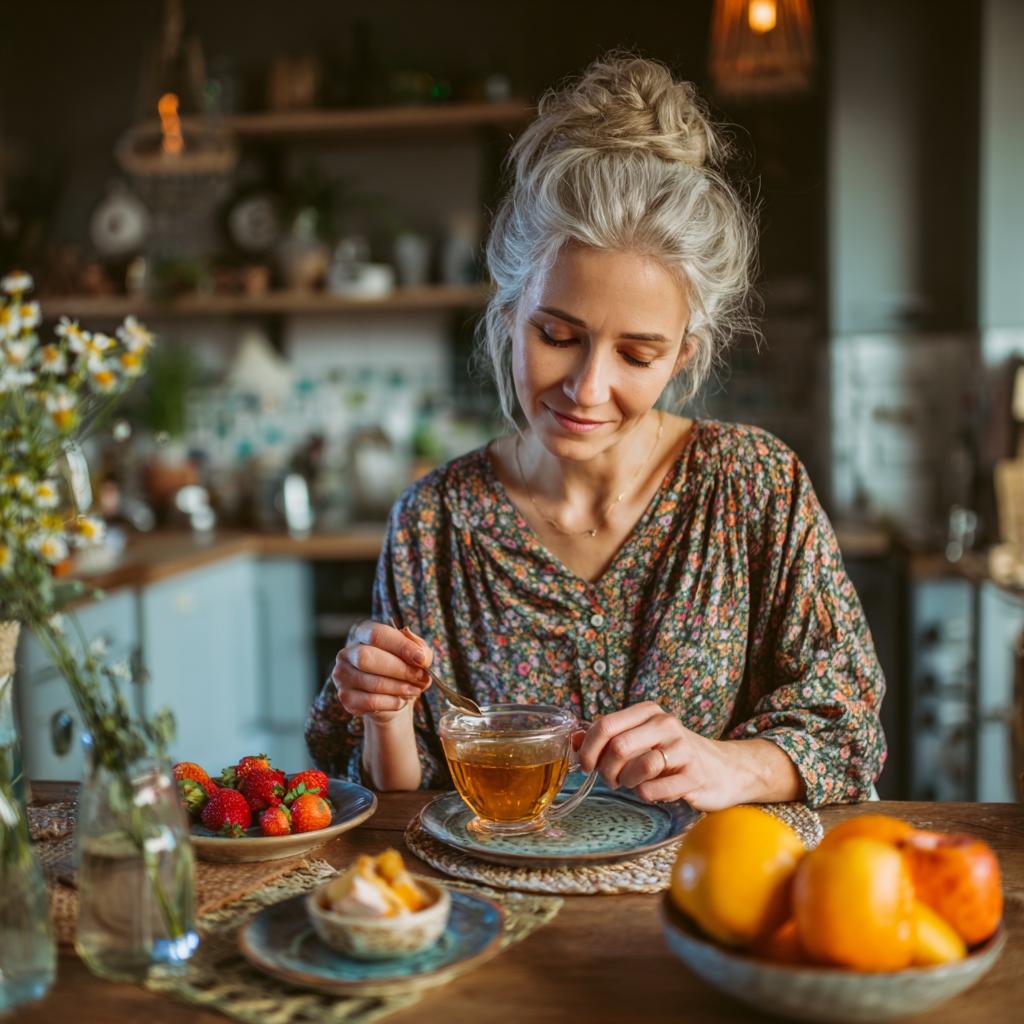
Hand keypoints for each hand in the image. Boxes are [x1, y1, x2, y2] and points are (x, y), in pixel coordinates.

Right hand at [333, 620, 432, 724]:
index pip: (377, 634)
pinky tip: (401, 701)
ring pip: (372, 682)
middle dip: (399, 669)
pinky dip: (392, 702)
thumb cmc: (401, 671)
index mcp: (363, 634)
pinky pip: (371, 701)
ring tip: (414, 690)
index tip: (420, 658)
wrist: (392, 701)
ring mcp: (343, 676)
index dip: (400, 645)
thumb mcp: (414, 656)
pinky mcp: (346, 698)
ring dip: (399, 688)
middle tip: (419, 676)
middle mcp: (347, 653)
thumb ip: (419, 650)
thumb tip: (420, 656)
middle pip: (368, 657)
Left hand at [577, 701, 804, 810]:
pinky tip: (654, 792)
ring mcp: (682, 747)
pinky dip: (646, 795)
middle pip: (617, 747)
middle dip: (607, 770)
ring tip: (634, 784)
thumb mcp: (640, 740)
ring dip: (627, 782)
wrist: (724, 770)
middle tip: (613, 780)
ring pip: (637, 766)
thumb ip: (607, 739)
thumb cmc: (673, 756)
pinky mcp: (695, 774)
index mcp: (648, 712)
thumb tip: (572, 740)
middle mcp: (665, 723)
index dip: (588, 750)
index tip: (586, 766)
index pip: (604, 725)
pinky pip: (655, 789)